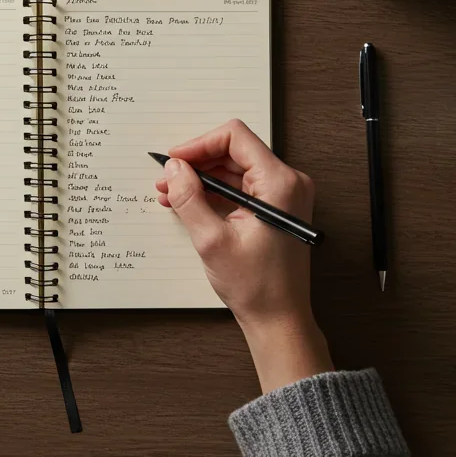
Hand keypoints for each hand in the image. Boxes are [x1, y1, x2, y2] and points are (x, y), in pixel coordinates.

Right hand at [155, 119, 331, 392]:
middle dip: (197, 163)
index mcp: (279, 184)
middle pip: (234, 151)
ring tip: (172, 194)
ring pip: (236, 169)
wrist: (279, 318)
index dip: (199, 144)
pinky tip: (190, 204)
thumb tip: (174, 169)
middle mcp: (288, 183)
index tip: (175, 160)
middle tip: (167, 179)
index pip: (235, 137)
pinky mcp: (277, 209)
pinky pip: (242, 187)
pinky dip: (216, 192)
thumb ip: (189, 198)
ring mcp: (284, 196)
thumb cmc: (257, 286)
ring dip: (203, 178)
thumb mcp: (212, 240)